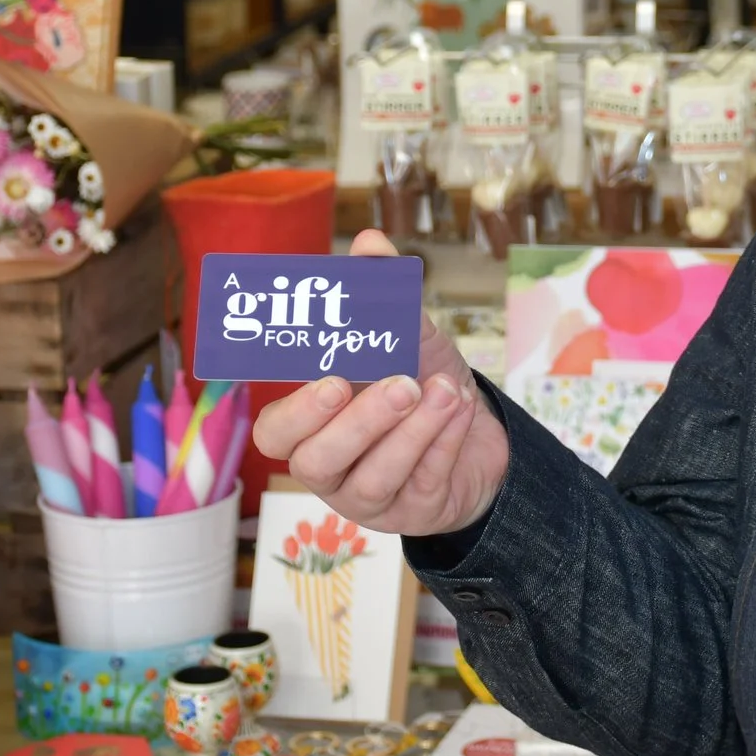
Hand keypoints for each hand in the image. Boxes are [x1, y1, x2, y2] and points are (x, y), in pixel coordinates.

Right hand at [252, 230, 510, 536]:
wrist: (480, 427)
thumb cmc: (423, 379)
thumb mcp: (408, 334)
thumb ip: (385, 293)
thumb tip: (370, 243)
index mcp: (310, 427)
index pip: (275, 433)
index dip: (298, 411)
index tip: (334, 377)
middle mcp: (330, 469)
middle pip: (316, 463)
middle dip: (358, 423)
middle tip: (399, 383)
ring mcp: (370, 498)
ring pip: (373, 479)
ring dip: (410, 432)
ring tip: (444, 391)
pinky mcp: (416, 512)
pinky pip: (422, 483)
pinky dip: (442, 442)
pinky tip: (459, 410)